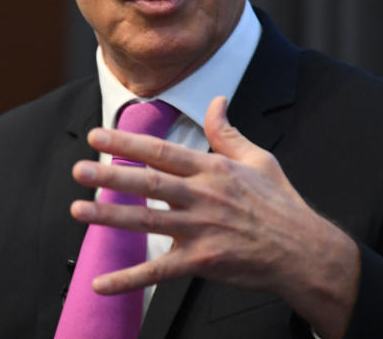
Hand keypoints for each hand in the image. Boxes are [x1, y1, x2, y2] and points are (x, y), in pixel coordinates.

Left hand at [70, 96, 358, 338]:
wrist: (304, 251)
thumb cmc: (280, 204)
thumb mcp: (258, 159)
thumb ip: (227, 131)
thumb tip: (216, 101)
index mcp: (213, 169)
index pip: (162, 151)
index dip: (128, 142)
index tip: (97, 136)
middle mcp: (203, 197)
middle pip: (150, 183)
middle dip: (111, 176)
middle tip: (79, 170)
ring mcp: (201, 230)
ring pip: (148, 222)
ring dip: (110, 217)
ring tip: (78, 210)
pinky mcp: (202, 261)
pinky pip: (159, 272)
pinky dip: (128, 279)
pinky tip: (100, 282)